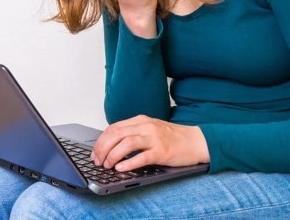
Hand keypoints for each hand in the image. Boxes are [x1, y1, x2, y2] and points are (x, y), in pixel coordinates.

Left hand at [90, 115, 209, 171]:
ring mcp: (154, 138)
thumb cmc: (173, 138)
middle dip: (103, 149)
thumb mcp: (150, 129)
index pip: (114, 127)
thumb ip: (133, 133)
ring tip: (107, 165)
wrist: (195, 141)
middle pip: (117, 134)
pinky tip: (121, 169)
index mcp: (141, 120)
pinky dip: (128, 163)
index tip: (94, 153)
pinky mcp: (162, 151)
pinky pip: (141, 156)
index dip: (101, 141)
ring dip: (113, 155)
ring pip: (126, 143)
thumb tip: (111, 146)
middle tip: (97, 161)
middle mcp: (146, 126)